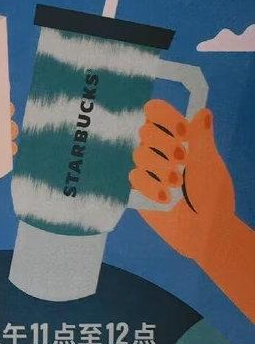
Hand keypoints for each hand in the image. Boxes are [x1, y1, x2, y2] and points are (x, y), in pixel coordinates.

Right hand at [129, 100, 234, 261]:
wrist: (203, 232)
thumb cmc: (211, 196)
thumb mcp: (209, 164)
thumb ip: (202, 137)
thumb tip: (202, 112)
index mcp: (177, 138)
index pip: (157, 112)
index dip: (165, 118)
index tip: (183, 132)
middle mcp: (159, 150)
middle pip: (144, 131)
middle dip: (164, 146)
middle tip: (181, 161)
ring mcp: (146, 170)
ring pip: (137, 154)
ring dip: (160, 169)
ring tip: (176, 185)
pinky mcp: (136, 190)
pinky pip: (133, 177)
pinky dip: (151, 187)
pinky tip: (165, 198)